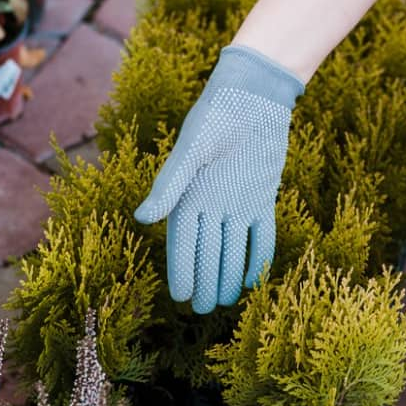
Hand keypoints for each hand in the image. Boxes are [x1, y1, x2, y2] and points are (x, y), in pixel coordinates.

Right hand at [134, 45, 303, 313]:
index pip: (182, 243)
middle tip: (205, 310)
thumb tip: (143, 218)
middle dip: (206, 281)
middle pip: (208, 252)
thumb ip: (170, 185)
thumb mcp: (190, 150)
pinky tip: (256, 279)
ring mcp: (238, 202)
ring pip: (233, 248)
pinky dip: (259, 256)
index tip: (180, 298)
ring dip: (230, 275)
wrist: (253, 95)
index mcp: (188, 194)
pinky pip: (260, 234)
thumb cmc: (215, 116)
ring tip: (226, 302)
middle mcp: (211, 204)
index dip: (181, 271)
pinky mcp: (262, 197)